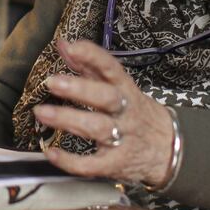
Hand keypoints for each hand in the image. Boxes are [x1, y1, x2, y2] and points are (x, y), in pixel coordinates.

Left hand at [33, 39, 173, 185]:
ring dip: (68, 120)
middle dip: (80, 89)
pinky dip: (70, 161)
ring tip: (41, 112)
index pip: (112, 68)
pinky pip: (93, 164)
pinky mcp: (116, 164)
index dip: (92, 56)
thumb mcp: (117, 87)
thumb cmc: (135, 112)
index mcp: (126, 89)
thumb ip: (88, 65)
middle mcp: (125, 112)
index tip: (71, 48)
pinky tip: (51, 152)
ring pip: (98, 128)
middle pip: (106, 98)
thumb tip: (63, 44)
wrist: (167, 149)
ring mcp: (123, 139)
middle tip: (52, 82)